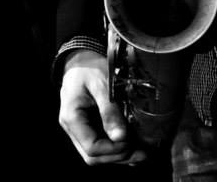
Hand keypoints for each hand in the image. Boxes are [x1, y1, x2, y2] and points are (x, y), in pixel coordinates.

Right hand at [56, 50, 143, 164]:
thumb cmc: (90, 68)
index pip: (91, 147)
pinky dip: (118, 150)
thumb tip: (121, 137)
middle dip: (119, 156)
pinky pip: (102, 146)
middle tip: (144, 152)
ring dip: (121, 156)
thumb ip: (109, 110)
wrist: (81, 60)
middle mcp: (73, 129)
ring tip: (144, 153)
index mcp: (72, 118)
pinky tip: (136, 149)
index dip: (113, 149)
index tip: (131, 139)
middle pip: (93, 157)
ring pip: (99, 155)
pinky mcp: (91, 128)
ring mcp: (81, 130)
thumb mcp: (102, 84)